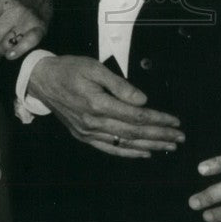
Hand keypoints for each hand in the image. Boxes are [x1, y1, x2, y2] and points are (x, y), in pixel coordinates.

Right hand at [28, 55, 184, 156]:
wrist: (40, 79)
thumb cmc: (68, 69)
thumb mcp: (93, 68)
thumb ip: (119, 84)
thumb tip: (142, 100)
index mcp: (98, 103)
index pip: (136, 116)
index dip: (158, 119)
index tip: (175, 121)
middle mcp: (94, 121)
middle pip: (134, 133)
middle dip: (160, 135)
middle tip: (180, 137)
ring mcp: (87, 131)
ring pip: (125, 143)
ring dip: (150, 146)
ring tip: (169, 146)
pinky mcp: (82, 135)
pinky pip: (109, 148)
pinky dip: (128, 153)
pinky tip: (143, 153)